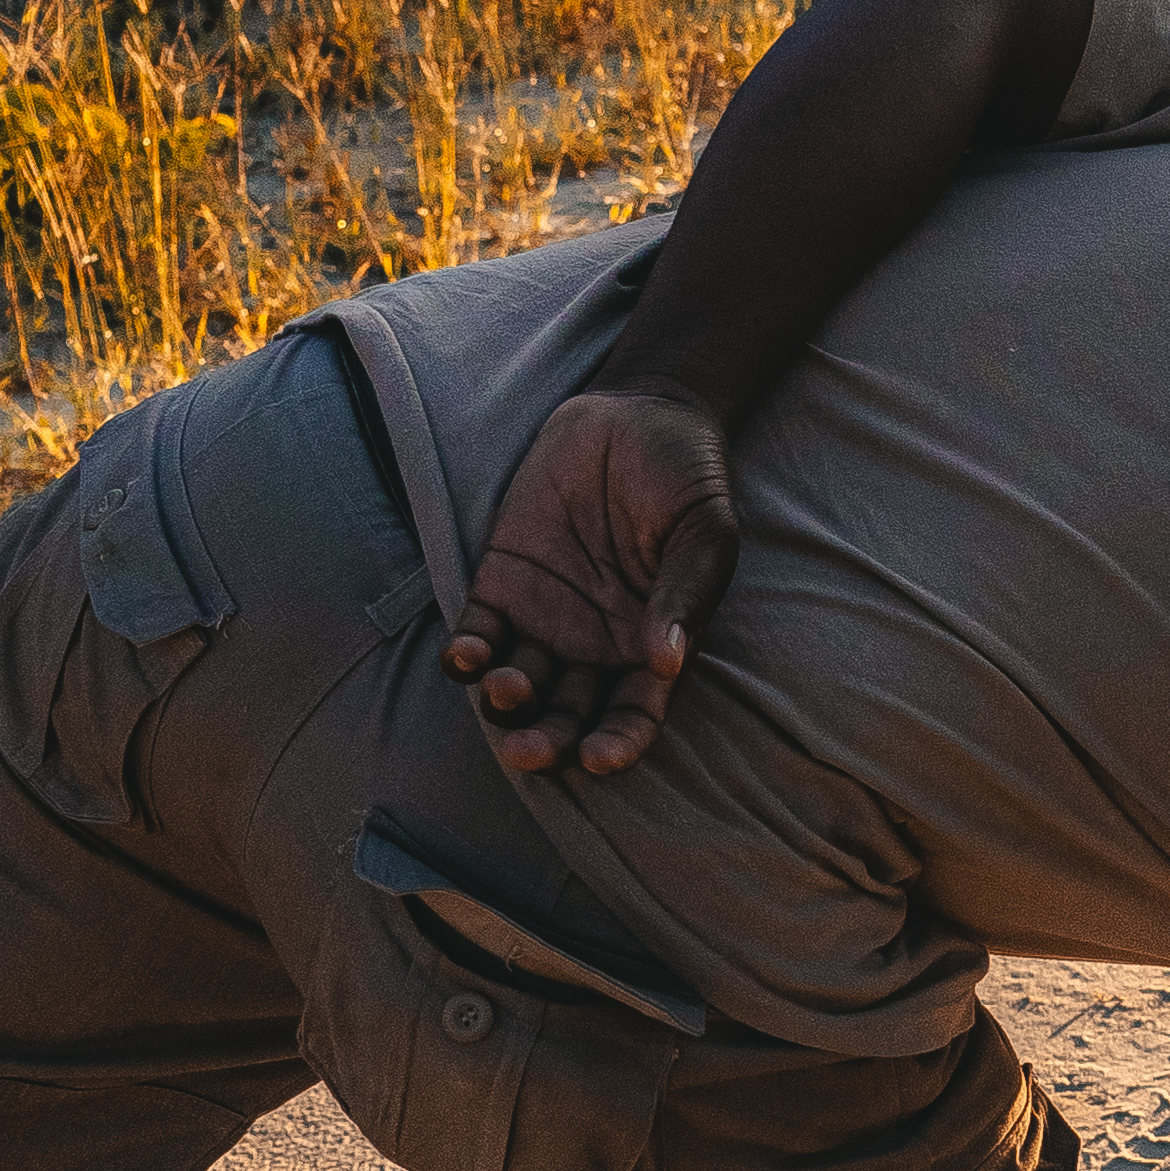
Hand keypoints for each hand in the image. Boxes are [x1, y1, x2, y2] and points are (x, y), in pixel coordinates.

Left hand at [444, 385, 739, 778]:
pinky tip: (466, 657)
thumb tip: (668, 662)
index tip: (599, 758)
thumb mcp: (703, 533)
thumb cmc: (685, 478)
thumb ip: (684, 596)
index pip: (633, 714)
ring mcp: (544, 618)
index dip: (617, 743)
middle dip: (547, 742)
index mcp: (649, 646)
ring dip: (505, 702)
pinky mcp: (501, 583)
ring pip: (517, 686)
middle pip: (566, 716)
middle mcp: (593, 645)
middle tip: (529, 752)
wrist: (637, 412)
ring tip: (505, 688)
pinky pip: (477, 634)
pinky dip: (466, 654)